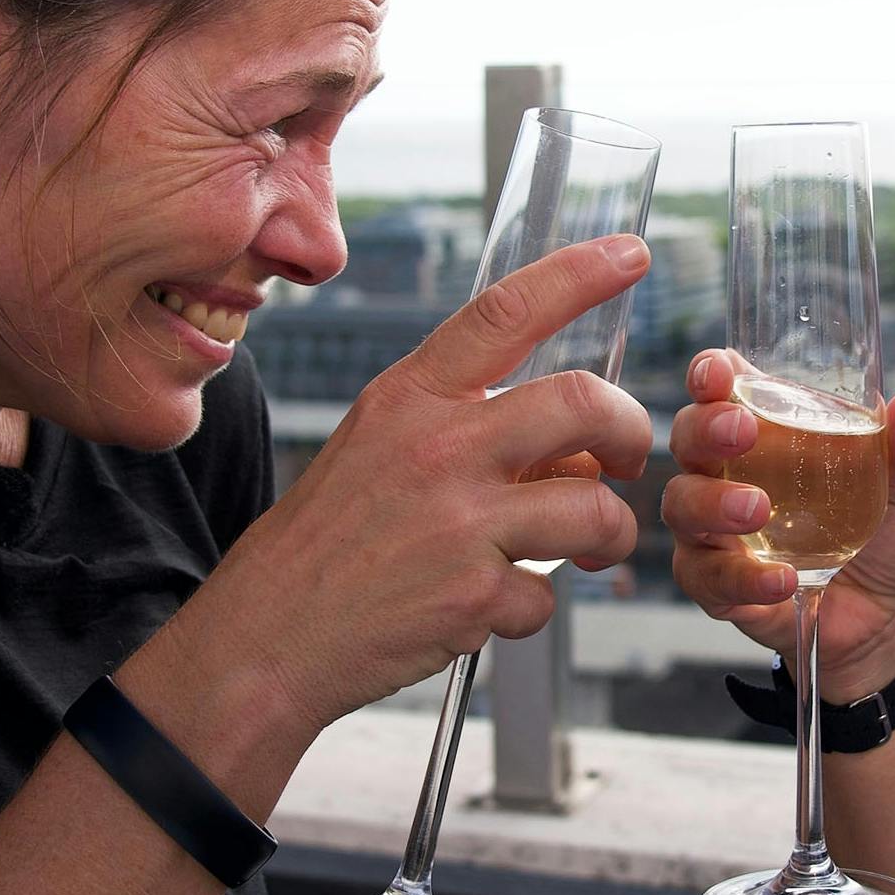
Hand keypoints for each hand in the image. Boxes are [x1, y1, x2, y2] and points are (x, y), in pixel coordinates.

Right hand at [179, 236, 653, 734]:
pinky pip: (549, 594)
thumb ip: (465, 430)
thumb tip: (567, 444)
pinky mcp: (473, 597)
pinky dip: (531, 607)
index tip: (631, 254)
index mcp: (409, 399)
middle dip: (629, 431)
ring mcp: (459, 524)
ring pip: (594, 509)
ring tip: (585, 549)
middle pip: (583, 403)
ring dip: (608, 534)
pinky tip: (491, 608)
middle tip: (624, 459)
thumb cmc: (324, 545)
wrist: (264, 639)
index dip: (578, 274)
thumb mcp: (375, 449)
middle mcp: (438, 449)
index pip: (505, 311)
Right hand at [662, 348, 894, 701]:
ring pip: (682, 506)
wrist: (880, 621)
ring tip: (758, 510)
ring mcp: (714, 534)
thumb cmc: (879, 540)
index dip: (709, 373)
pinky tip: (781, 580)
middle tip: (742, 432)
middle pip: (687, 439)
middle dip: (704, 428)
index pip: (719, 391)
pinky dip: (744, 578)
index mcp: (764, 437)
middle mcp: (725, 477)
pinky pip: (709, 578)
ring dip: (713, 503)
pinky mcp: (718, 588)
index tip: (720, 371)